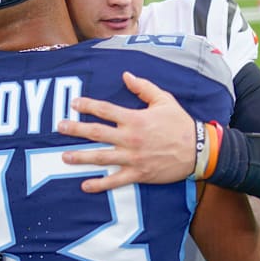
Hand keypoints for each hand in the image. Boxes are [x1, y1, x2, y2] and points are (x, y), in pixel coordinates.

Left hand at [57, 71, 195, 191]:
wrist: (199, 151)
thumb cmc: (180, 124)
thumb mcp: (164, 100)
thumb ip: (143, 87)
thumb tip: (126, 75)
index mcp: (135, 119)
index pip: (105, 110)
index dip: (87, 105)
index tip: (74, 103)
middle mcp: (130, 138)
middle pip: (97, 133)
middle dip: (76, 129)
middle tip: (60, 127)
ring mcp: (133, 158)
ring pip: (101, 157)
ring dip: (81, 157)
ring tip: (64, 156)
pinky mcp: (138, 174)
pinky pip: (115, 181)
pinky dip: (100, 184)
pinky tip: (85, 185)